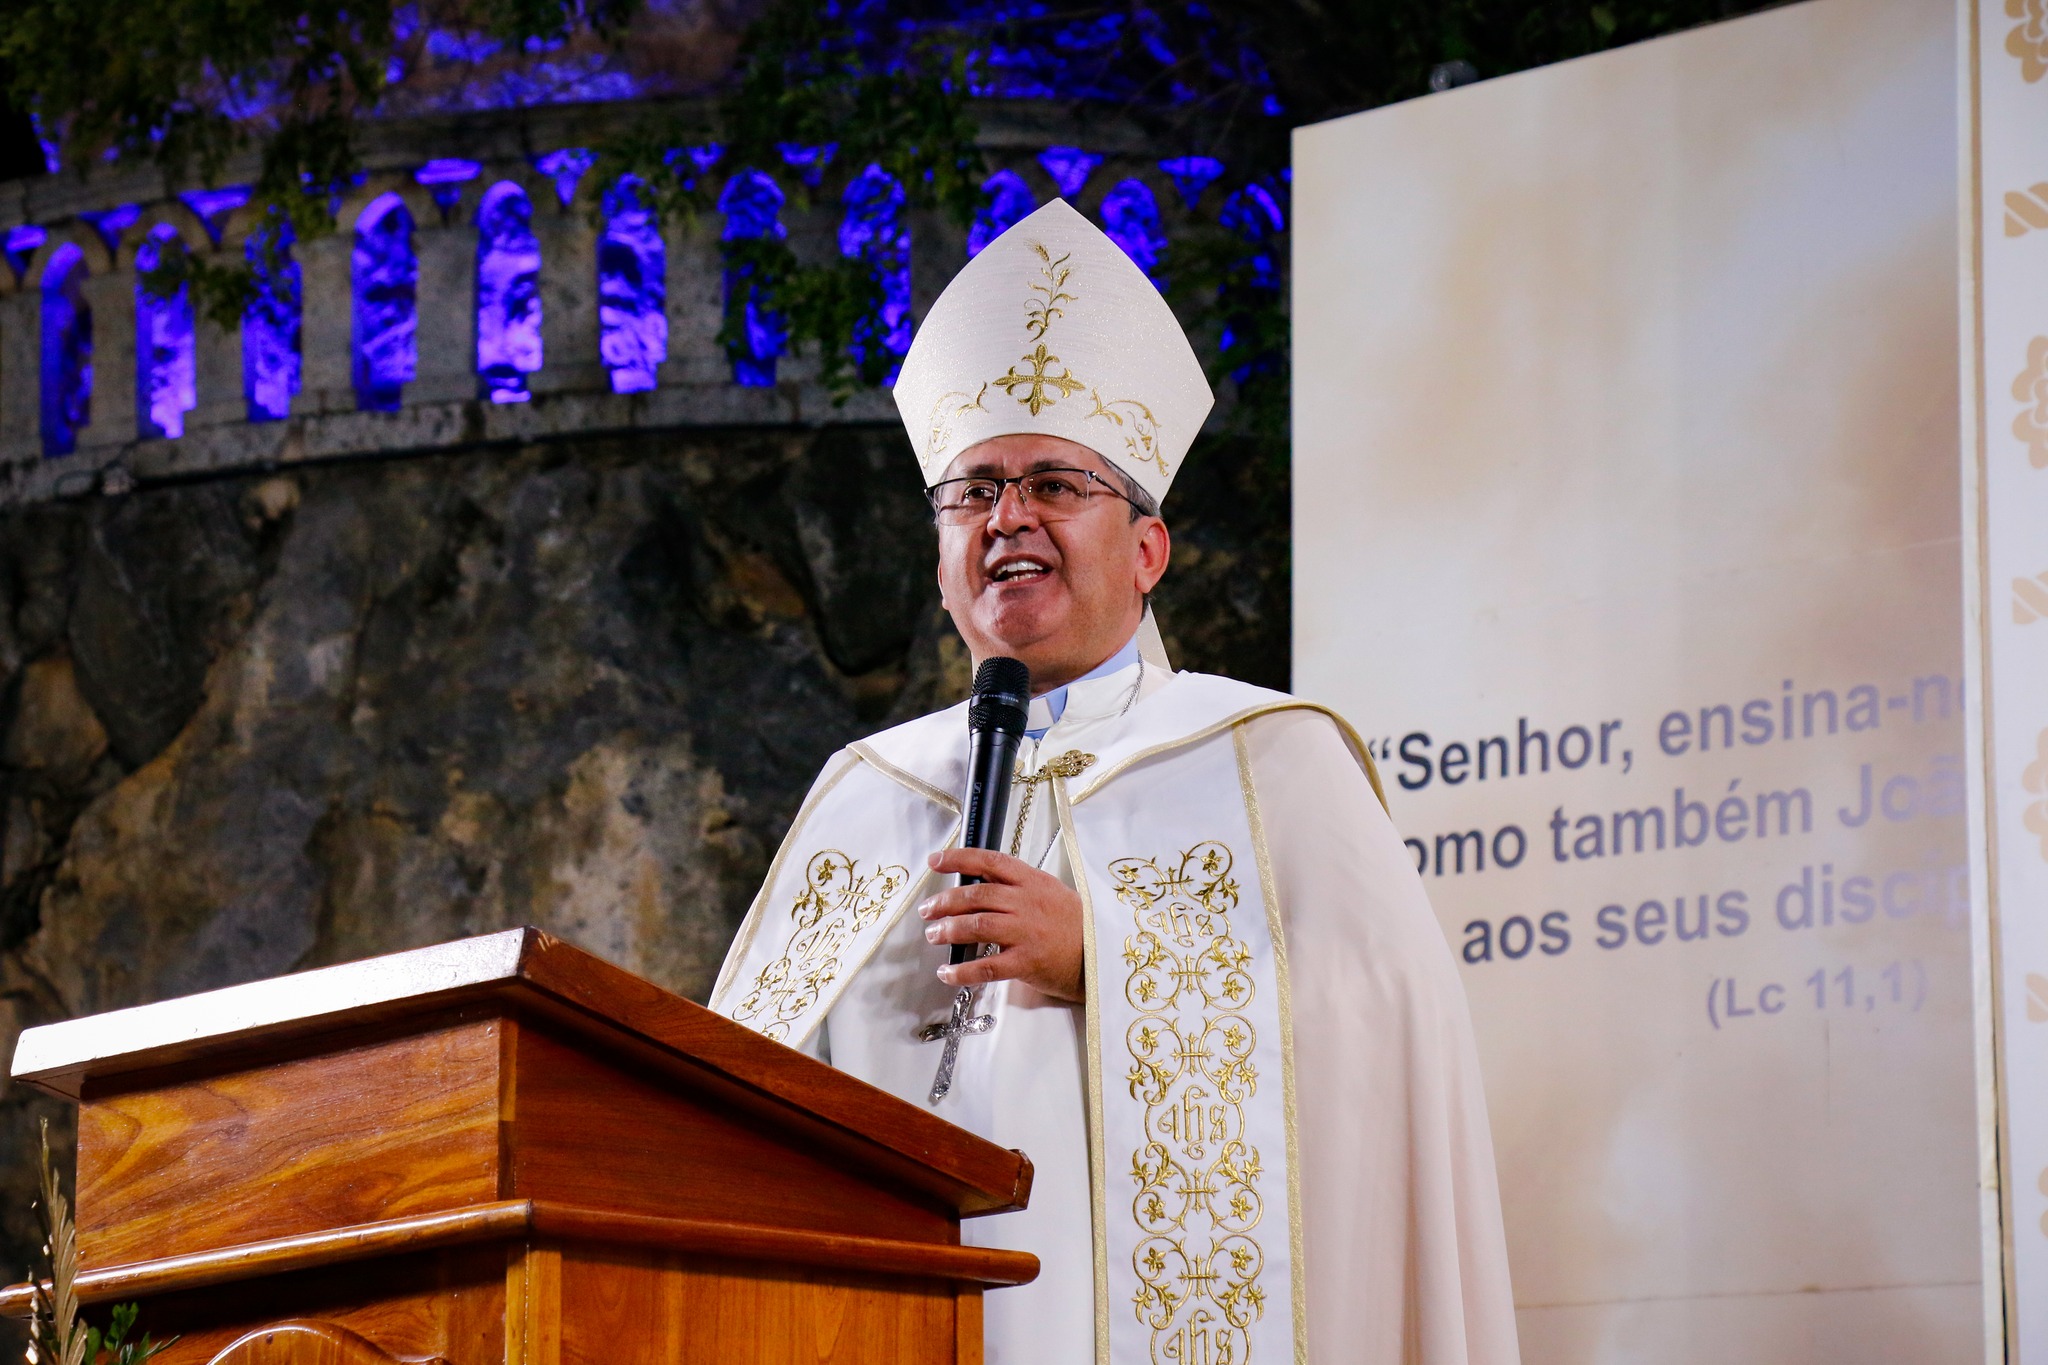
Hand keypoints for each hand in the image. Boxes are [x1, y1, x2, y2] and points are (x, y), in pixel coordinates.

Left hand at [920, 847, 1085, 1003]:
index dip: (959, 859)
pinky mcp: (1027, 962)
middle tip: (927, 910)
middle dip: (945, 901)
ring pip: (978, 926)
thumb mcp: (1048, 891)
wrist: (1100, 955)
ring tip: (933, 935)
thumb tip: (977, 881)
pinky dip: (962, 970)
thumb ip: (1016, 885)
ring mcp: (1026, 932)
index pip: (990, 862)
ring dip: (949, 929)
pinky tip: (947, 973)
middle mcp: (1027, 903)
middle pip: (977, 895)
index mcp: (1032, 881)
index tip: (935, 861)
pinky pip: (987, 966)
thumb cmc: (1072, 924)